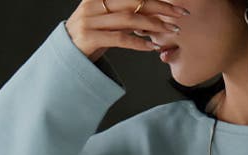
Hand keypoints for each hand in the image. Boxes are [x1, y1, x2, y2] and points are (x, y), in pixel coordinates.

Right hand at [64, 0, 189, 61]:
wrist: (67, 57)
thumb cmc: (91, 38)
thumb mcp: (107, 21)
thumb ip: (125, 15)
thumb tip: (151, 14)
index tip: (175, 4)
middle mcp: (94, 4)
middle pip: (134, 2)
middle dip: (160, 7)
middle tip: (180, 15)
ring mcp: (90, 20)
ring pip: (128, 19)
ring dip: (154, 25)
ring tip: (170, 31)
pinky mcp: (89, 38)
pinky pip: (119, 39)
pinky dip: (137, 42)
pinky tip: (151, 47)